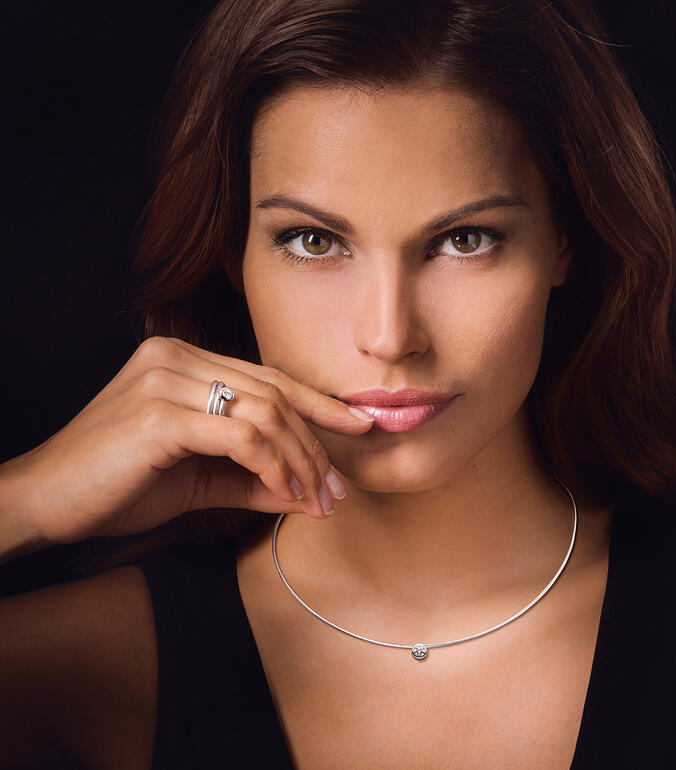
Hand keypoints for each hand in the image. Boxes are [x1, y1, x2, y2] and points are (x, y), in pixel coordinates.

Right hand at [0, 336, 374, 547]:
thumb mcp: (200, 480)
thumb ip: (254, 480)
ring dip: (301, 462)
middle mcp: (177, 358)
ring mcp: (167, 380)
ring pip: (266, 414)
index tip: (358, 427)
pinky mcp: (161, 414)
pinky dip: (274, 468)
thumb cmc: (119, 486)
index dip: (319, 403)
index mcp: (184, 360)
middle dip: (316, 446)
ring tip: (316, 500)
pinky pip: (243, 437)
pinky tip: (285, 494)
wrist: (45, 502)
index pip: (268, 378)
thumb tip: (309, 495)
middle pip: (274, 395)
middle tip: (336, 490)